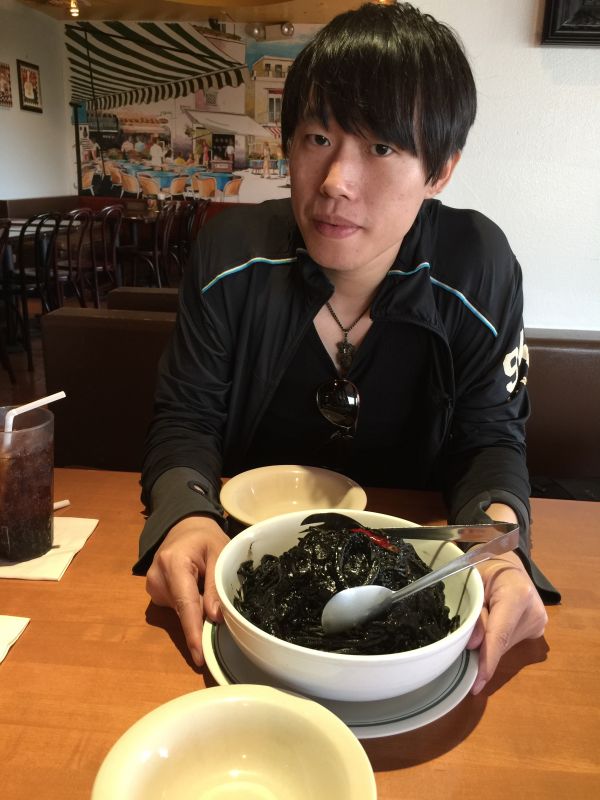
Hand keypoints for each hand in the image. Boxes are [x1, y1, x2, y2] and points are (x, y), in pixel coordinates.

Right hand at [145, 516, 229, 666]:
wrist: (185, 525)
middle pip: (183, 609)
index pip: (185, 604)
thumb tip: (215, 618)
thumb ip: (216, 585)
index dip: (193, 632)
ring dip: (196, 606)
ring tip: (204, 580)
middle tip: (220, 602)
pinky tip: (195, 585)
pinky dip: (189, 603)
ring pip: (180, 610)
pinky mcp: (154, 591)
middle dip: (202, 616)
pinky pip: (176, 606)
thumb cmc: (205, 537)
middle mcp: (157, 577)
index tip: (199, 657)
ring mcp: (152, 585)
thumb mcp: (219, 552)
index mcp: (174, 563)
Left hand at [468, 550, 546, 693]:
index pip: (499, 635)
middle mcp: (533, 611)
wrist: (507, 561)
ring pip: (504, 645)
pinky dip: (496, 640)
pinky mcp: (538, 628)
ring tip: (479, 621)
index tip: (477, 683)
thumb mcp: (472, 582)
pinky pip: (510, 642)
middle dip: (480, 649)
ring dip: (488, 643)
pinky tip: (490, 627)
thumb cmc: (486, 566)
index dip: (487, 661)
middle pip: (500, 643)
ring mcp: (539, 621)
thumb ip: (474, 613)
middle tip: (461, 643)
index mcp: (517, 595)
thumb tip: (472, 646)